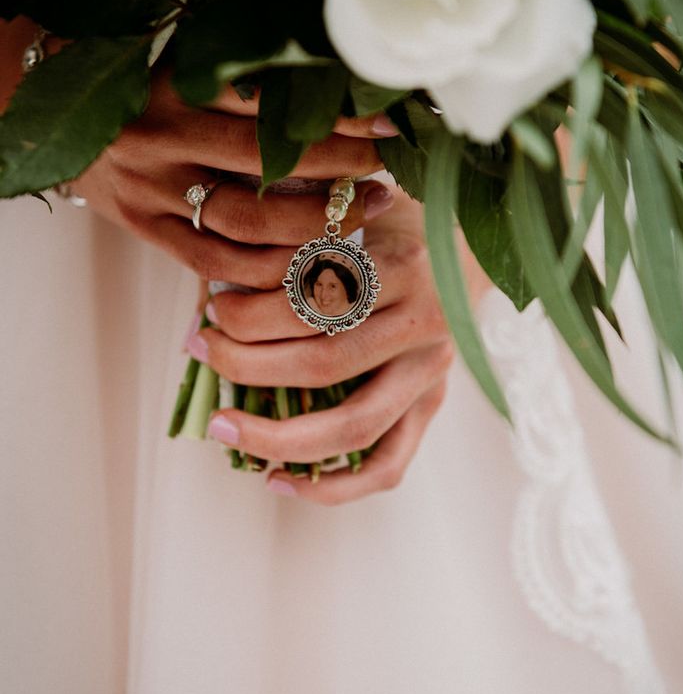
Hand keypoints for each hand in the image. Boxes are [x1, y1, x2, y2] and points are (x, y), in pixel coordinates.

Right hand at [74, 72, 396, 288]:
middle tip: (383, 178)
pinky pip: (213, 261)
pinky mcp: (145, 227)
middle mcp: (163, 137)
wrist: (54, 120)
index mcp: (179, 86)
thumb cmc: (142, 89)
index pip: (274, 105)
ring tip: (359, 218)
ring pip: (245, 222)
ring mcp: (152, 189)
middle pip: (267, 165)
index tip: (389, 126)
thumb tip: (340, 87)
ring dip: (311, 227)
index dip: (336, 120)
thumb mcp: (187, 66)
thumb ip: (249, 77)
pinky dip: (265, 268)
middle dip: (337, 174)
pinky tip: (307, 262)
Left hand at [189, 188, 490, 505]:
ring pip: (353, 427)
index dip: (249, 316)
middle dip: (246, 366)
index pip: (314, 305)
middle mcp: (425, 326)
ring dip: (277, 437)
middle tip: (198, 351)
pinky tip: (276, 480)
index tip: (208, 312)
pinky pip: (388, 465)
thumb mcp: (356, 206)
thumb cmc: (396, 221)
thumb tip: (220, 281)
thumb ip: (303, 234)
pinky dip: (333, 487)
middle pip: (324, 366)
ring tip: (222, 427)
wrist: (471, 242)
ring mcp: (432, 374)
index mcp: (403, 269)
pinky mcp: (432, 405)